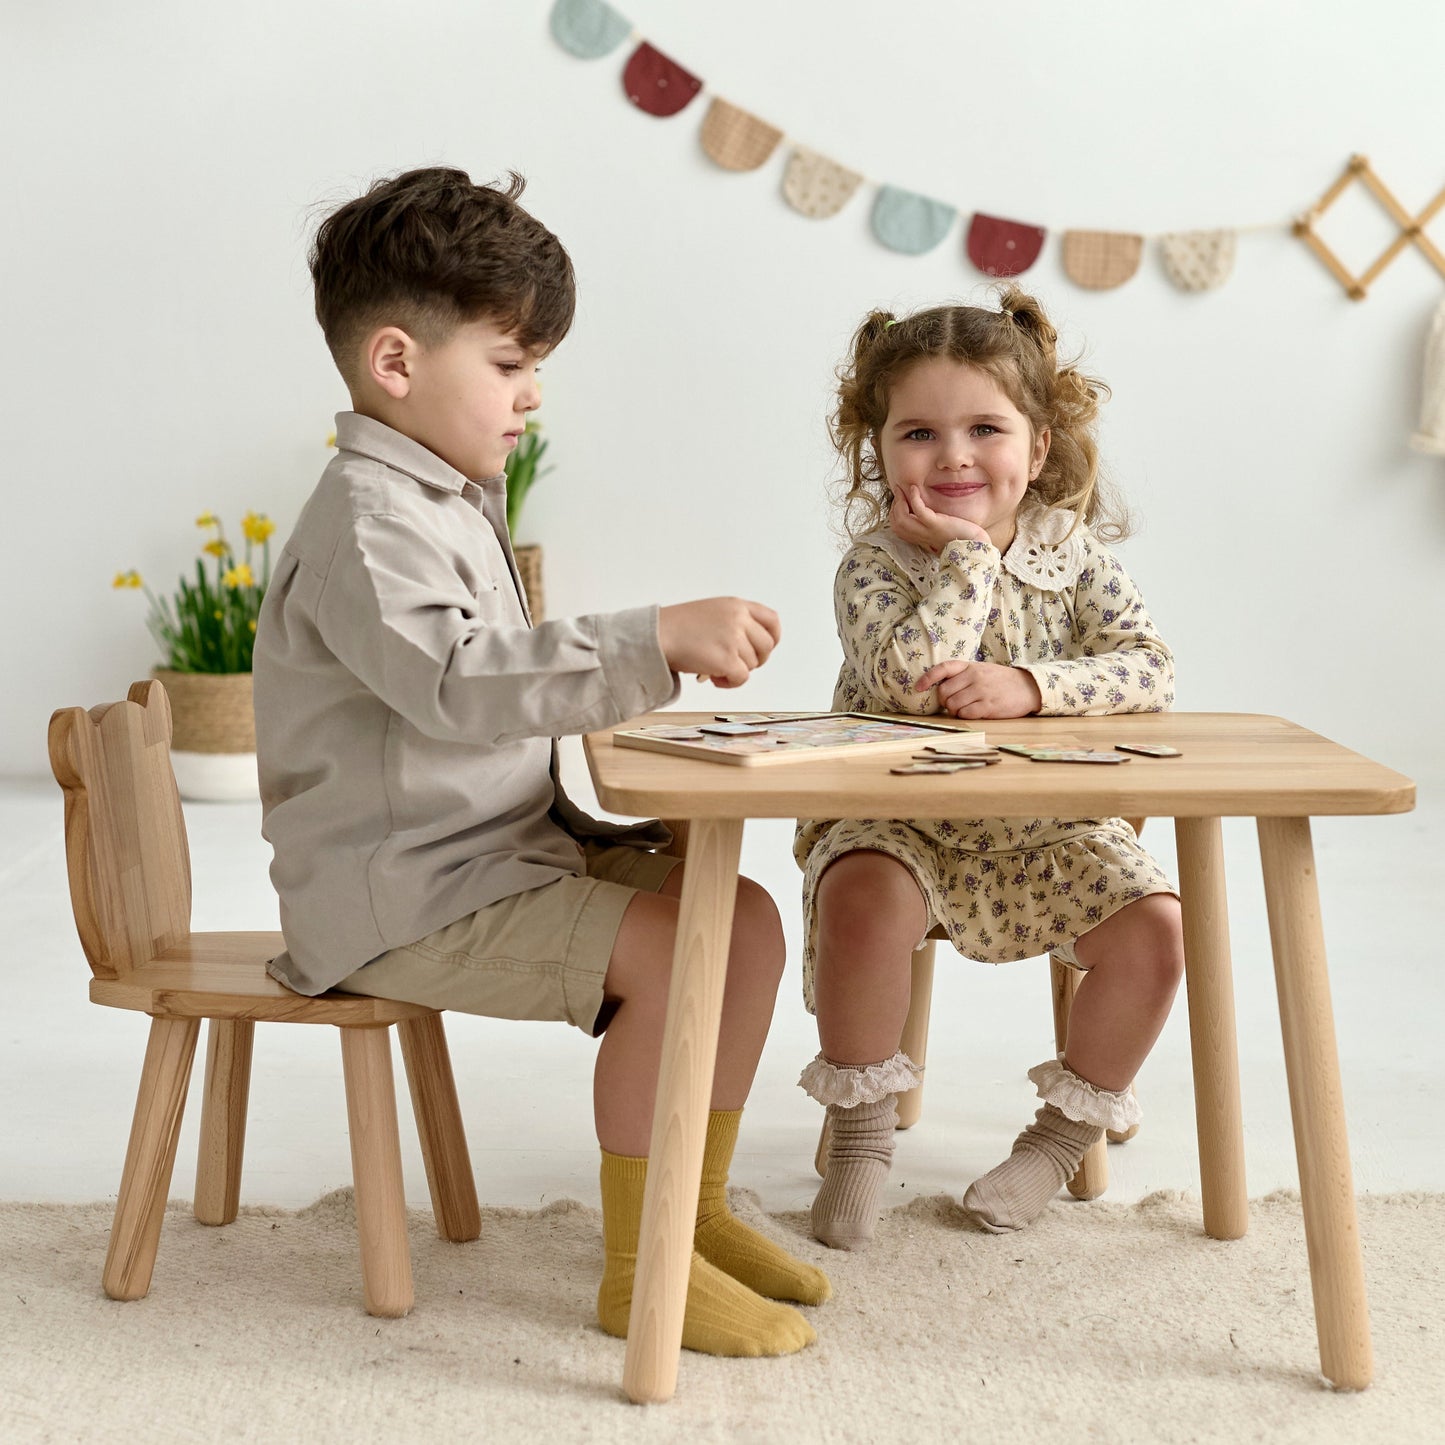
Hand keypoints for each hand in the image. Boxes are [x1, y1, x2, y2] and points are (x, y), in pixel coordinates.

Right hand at [657, 597, 781, 687]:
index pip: (772, 620)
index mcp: (736, 605)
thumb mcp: (712, 611)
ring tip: (714, 668)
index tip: (763, 649)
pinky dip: (730, 683)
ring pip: (752, 664)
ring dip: (736, 671)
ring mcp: (734, 639)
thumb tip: (751, 647)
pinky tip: (714, 678)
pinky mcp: (728, 659)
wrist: (658, 636)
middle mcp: (738, 619)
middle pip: (766, 646)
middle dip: (755, 660)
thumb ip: (735, 622)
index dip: (772, 638)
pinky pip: (742, 678)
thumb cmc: (678, 627)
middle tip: (736, 664)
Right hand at [889, 484, 990, 553]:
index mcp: (920, 539)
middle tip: (899, 492)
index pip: (897, 528)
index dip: (894, 512)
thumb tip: (925, 514)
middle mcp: (921, 536)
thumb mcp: (941, 532)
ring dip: (900, 501)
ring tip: (904, 489)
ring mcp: (927, 531)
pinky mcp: (936, 524)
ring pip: (902, 519)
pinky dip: (914, 498)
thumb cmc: (961, 537)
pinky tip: (915, 489)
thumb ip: (931, 526)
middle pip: (896, 524)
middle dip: (894, 505)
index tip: (899, 500)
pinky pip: (919, 511)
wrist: (974, 545)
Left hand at [915, 660, 1041, 718]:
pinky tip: (973, 713)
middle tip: (953, 704)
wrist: (1028, 687)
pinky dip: (964, 716)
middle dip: (944, 701)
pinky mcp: (989, 706)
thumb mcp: (981, 670)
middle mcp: (975, 676)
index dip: (928, 678)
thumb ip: (962, 676)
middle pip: (944, 692)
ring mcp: (982, 691)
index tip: (918, 687)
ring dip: (954, 711)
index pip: (943, 668)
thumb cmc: (1000, 681)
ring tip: (965, 709)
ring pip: (953, 705)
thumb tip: (938, 689)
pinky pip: (966, 714)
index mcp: (970, 666)